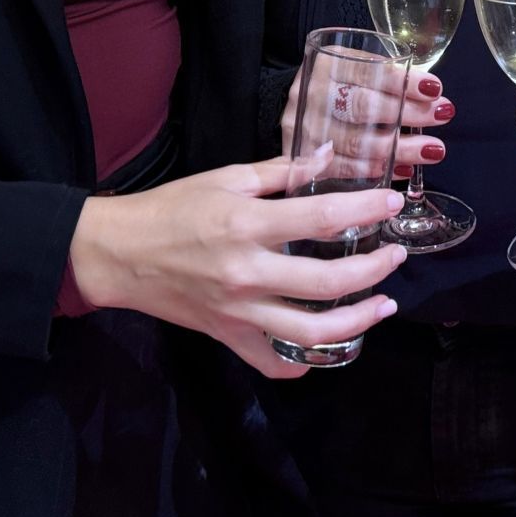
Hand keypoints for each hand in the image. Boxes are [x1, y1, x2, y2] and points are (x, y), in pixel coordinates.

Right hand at [68, 157, 407, 378]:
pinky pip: (274, 363)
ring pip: (310, 332)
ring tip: (383, 305)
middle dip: (374, 269)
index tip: (392, 202)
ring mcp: (239, 313)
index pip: (322, 218)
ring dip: (357, 321)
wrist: (119, 253)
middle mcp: (247, 274)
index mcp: (247, 226)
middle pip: (328, 281)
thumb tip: (328, 153)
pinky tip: (330, 345)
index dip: (366, 209)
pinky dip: (305, 362)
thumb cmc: (171, 209)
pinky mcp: (228, 337)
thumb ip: (281, 170)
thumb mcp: (226, 179)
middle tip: (396, 255)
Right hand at [278, 67, 456, 177]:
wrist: (294, 105)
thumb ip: (383, 75)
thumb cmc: (337, 85)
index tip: (434, 89)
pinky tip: (405, 169)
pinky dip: (379, 170)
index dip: (402, 82)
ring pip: (358, 143)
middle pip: (363, 108)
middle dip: (408, 113)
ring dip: (401, 149)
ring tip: (433, 149)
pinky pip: (346, 170)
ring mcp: (307, 129)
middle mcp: (313, 94)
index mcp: (328, 64)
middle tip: (441, 115)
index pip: (368, 71)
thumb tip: (431, 93)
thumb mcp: (353, 67)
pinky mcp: (305, 159)